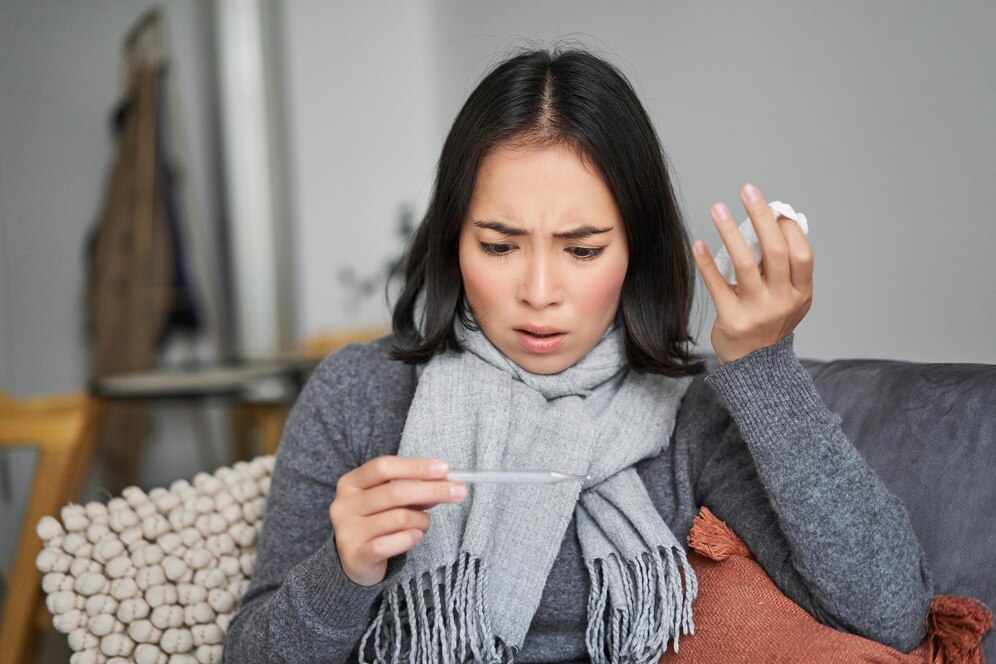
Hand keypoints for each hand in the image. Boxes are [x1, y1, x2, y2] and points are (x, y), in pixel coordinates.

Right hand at [329, 455, 466, 585]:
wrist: (354, 560)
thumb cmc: (377, 521)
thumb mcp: (391, 500)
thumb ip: (413, 489)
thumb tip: (445, 481)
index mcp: (351, 483)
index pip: (384, 467)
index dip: (416, 466)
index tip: (445, 469)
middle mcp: (344, 505)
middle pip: (394, 492)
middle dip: (432, 491)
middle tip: (459, 492)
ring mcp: (347, 531)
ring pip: (398, 518)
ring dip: (422, 520)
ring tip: (424, 523)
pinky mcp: (356, 555)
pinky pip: (390, 544)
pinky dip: (410, 538)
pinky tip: (416, 536)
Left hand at [691, 183, 813, 364]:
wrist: (755, 369)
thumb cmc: (769, 323)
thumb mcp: (789, 299)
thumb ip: (783, 268)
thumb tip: (772, 221)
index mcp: (801, 292)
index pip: (801, 253)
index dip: (788, 228)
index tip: (774, 207)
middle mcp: (783, 301)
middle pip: (774, 250)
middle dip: (761, 215)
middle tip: (747, 190)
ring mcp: (758, 311)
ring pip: (744, 263)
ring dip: (730, 231)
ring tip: (718, 208)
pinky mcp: (732, 319)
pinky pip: (718, 284)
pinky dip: (706, 262)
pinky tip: (698, 243)